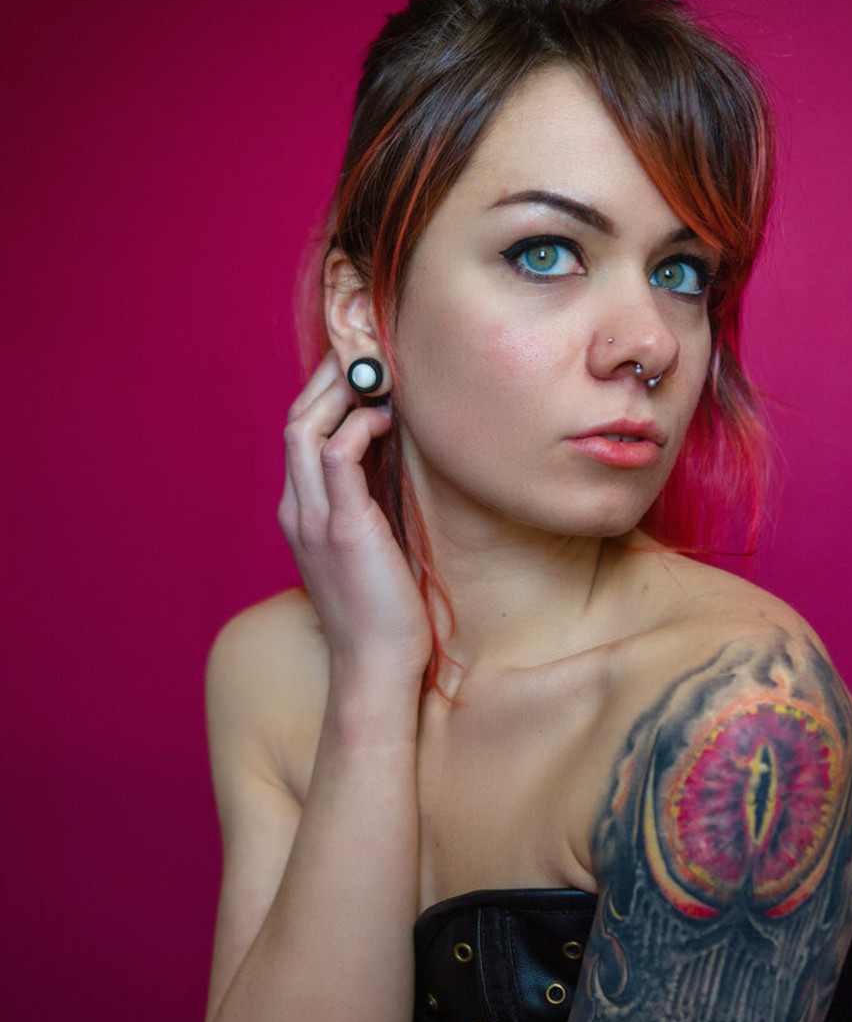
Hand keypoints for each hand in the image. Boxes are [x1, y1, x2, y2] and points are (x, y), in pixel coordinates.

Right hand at [278, 353, 431, 681]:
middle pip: (293, 423)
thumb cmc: (380, 610)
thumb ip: (366, 503)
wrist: (375, 666)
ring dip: (337, 395)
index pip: (298, 436)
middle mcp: (297, 510)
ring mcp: (315, 520)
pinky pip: (336, 459)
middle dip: (326, 382)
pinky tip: (384, 421)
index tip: (359, 372)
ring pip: (303, 431)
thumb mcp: (367, 545)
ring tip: (375, 377)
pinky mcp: (345, 530)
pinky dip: (356, 429)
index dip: (323, 397)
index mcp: (300, 513)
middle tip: (366, 356)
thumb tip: (388, 459)